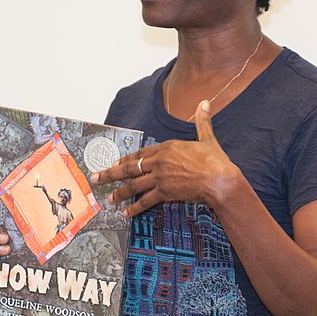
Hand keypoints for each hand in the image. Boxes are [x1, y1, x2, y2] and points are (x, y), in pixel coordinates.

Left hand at [90, 101, 240, 215]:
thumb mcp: (207, 137)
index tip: (116, 163)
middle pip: (129, 168)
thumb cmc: (215, 160)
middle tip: (96, 178)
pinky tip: (126, 212)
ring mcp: (160, 177)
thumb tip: (204, 102)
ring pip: (133, 185)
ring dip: (119, 192)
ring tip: (109, 199)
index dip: (126, 159)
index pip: (141, 153)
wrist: (219, 179)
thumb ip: (202, 121)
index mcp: (167, 147)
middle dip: (110, 173)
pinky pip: (146, 201)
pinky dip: (135, 207)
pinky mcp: (165, 192)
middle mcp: (159, 162)